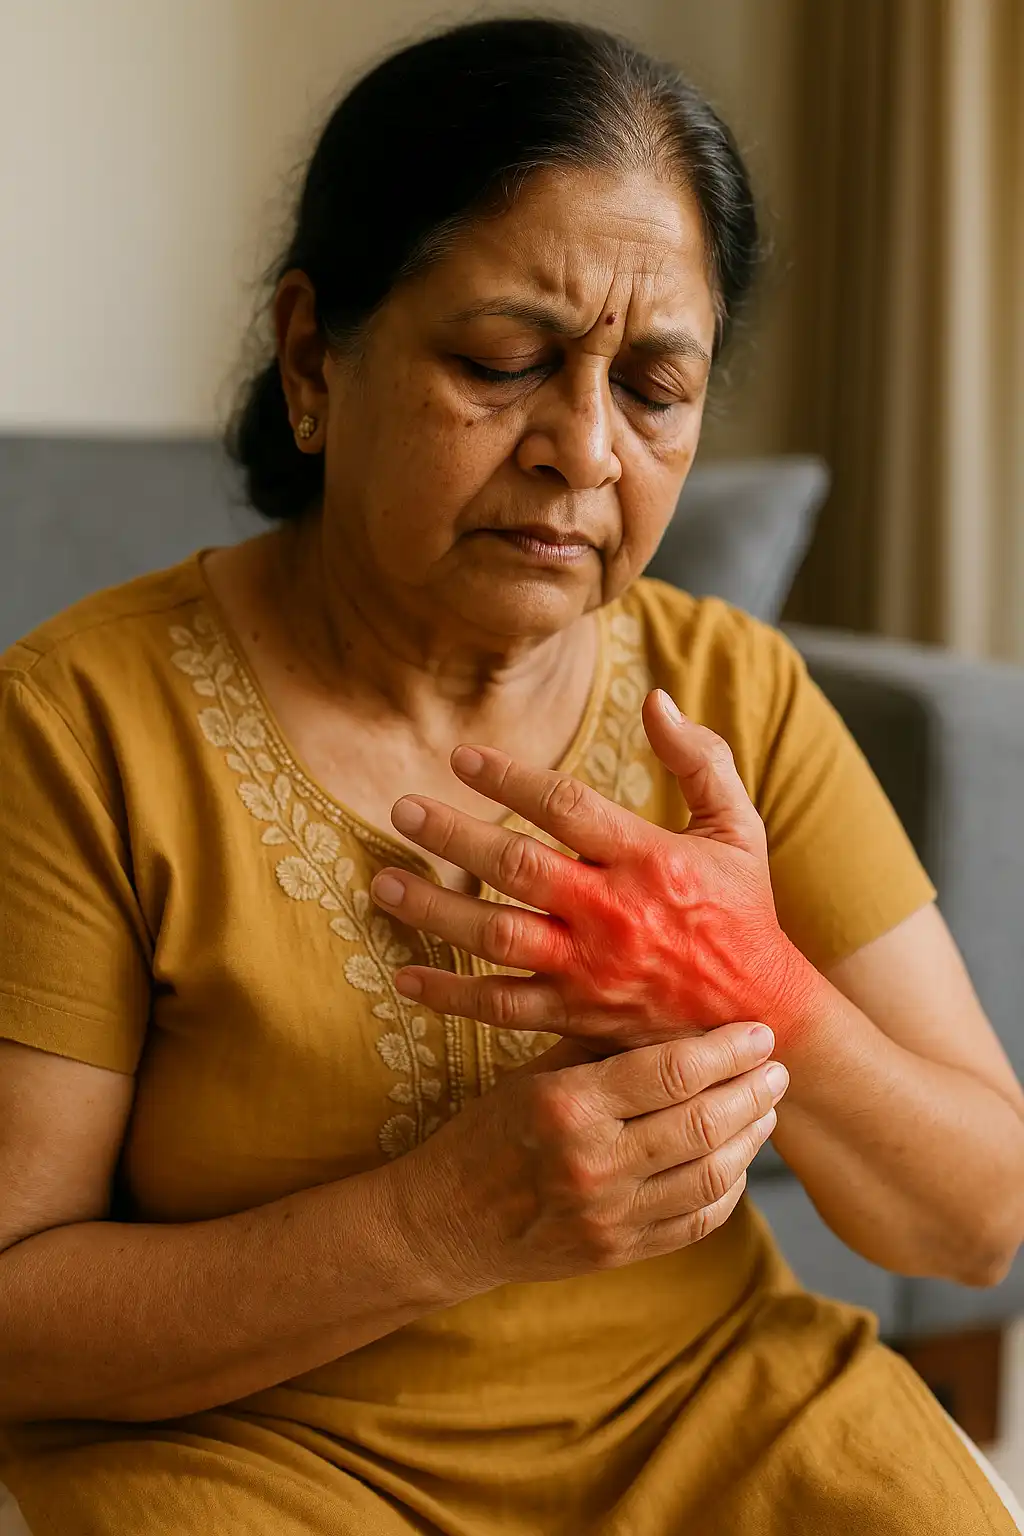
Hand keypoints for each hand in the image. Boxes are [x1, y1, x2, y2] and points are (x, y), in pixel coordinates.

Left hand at [370, 690, 819, 1050]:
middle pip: (518, 866)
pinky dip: (451, 996)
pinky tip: (405, 979)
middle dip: (454, 837)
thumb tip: (656, 698)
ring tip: (383, 885)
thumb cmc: (743, 910)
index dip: (509, 777)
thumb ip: (699, 758)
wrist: (763, 1015)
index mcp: (650, 858)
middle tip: (401, 811)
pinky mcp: (579, 1017)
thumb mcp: (737, 827)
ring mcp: (592, 969)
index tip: (460, 757)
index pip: (567, 806)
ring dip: (435, 910)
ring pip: (498, 936)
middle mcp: (614, 913)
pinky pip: (504, 1007)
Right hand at [388, 1019, 789, 1292]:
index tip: (758, 1032)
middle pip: (702, 1123)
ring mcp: (608, 1217)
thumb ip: (601, 1047)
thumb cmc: (489, 1132)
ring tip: (766, 1109)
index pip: (670, 1072)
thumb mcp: (532, 1074)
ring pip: (712, 1175)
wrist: (446, 1222)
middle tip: (776, 1068)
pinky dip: (729, 1187)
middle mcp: (591, 1163)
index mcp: (566, 1105)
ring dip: (751, 1138)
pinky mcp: (619, 1254)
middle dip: (752, 1091)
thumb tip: (677, 1012)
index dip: (726, 1050)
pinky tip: (736, 1159)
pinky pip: (697, 1220)